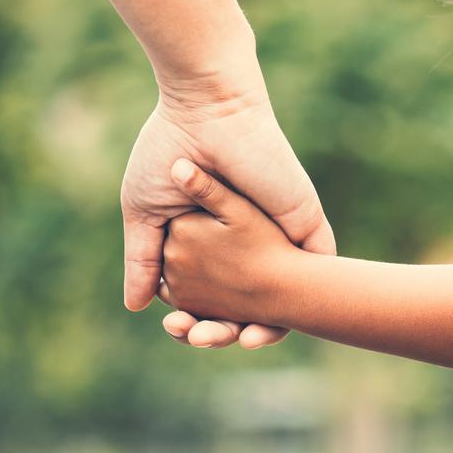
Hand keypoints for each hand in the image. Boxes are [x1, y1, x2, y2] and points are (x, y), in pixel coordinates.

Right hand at [120, 56, 334, 348]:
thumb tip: (136, 307)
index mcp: (212, 240)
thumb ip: (143, 260)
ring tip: (236, 341)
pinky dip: (301, 306)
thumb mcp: (146, 214)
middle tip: (199, 339)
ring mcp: (278, 236)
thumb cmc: (169, 153)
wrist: (207, 112)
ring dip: (262, 328)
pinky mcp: (305, 225)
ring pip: (282, 299)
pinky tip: (275, 327)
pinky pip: (316, 276)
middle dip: (224, 330)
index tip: (177, 330)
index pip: (209, 295)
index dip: (195, 319)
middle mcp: (248, 243)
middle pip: (245, 305)